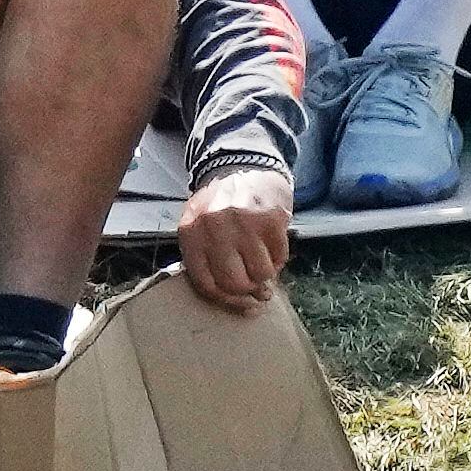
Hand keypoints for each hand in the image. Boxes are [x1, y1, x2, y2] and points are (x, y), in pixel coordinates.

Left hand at [177, 166, 293, 311]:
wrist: (244, 164)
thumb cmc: (220, 203)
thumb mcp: (200, 226)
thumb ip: (208, 260)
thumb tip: (238, 298)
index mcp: (191, 232)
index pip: (206, 283)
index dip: (228, 301)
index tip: (243, 305)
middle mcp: (214, 228)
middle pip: (234, 282)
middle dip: (249, 290)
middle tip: (258, 288)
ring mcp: (243, 223)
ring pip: (260, 273)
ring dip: (266, 274)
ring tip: (263, 260)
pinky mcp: (270, 219)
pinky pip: (279, 257)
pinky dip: (279, 258)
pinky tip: (272, 246)